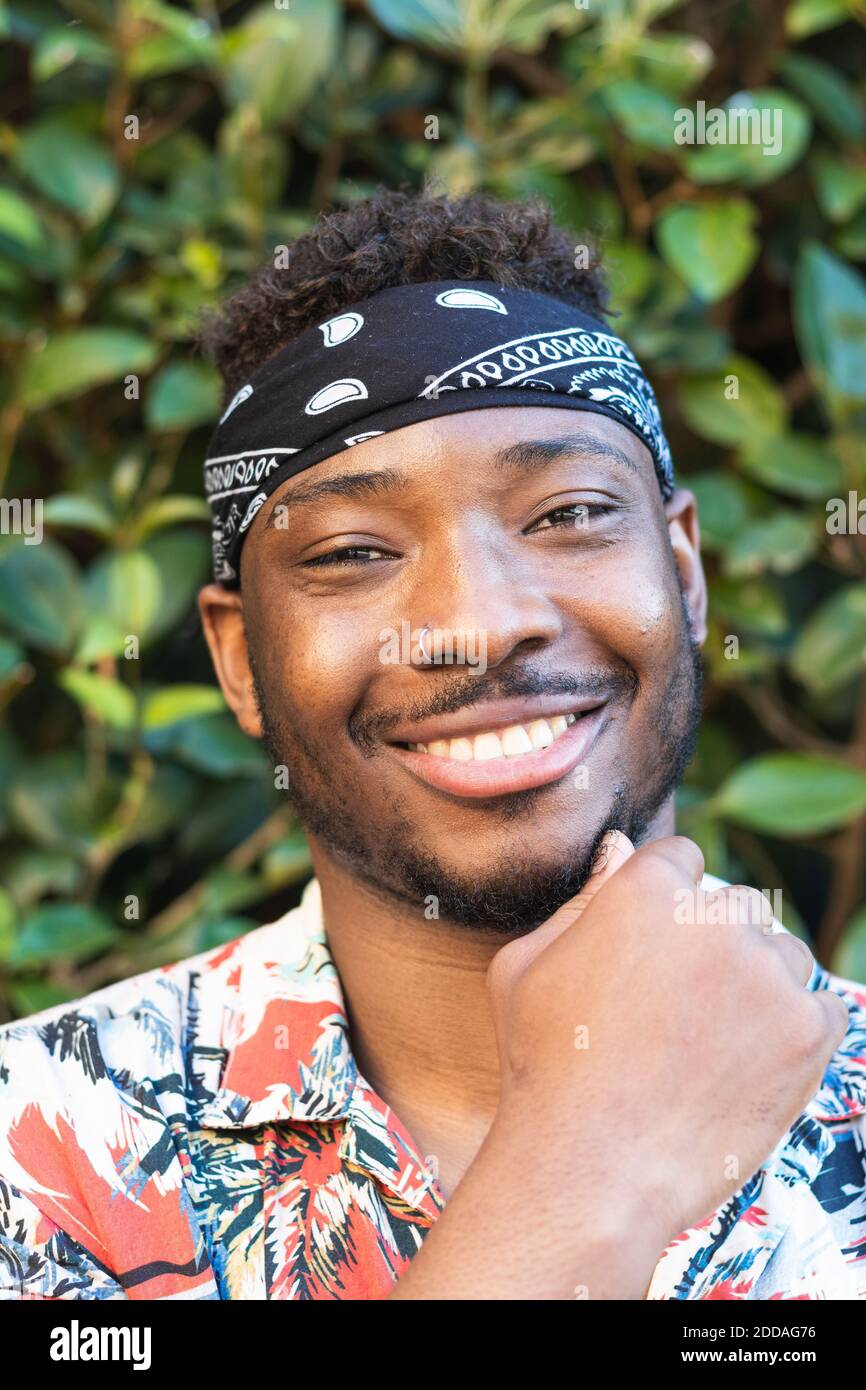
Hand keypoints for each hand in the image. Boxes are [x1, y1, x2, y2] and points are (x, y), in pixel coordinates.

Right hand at [485, 832, 848, 1259]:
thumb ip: (579, 901)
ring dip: (757, 984)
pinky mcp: (805, 1030)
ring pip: (783, 953)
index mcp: (645, 889)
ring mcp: (766, 973)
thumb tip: (619, 851)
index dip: (666, 902)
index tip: (657, 947)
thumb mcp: (523, 966)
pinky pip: (821, 1008)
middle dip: (713, 943)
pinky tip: (747, 1064)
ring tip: (710, 1044)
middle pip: (736, 905)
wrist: (589, 1170)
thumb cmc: (542, 1067)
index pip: (682, 858)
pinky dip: (793, 1032)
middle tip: (679, 1008)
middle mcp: (713, 918)